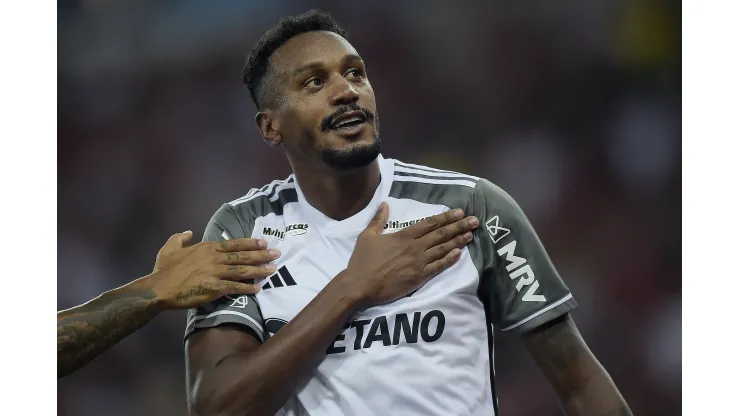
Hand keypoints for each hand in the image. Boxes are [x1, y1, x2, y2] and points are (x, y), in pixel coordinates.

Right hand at [145, 231, 279, 308]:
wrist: (159, 288)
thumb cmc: (164, 269)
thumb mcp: (170, 247)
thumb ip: (180, 238)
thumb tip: (188, 231)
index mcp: (207, 248)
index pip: (234, 244)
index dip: (250, 243)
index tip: (263, 242)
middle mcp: (214, 259)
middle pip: (243, 255)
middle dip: (261, 255)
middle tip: (276, 254)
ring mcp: (216, 273)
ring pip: (242, 270)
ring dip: (259, 270)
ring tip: (273, 269)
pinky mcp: (215, 288)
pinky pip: (235, 288)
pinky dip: (247, 288)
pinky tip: (257, 288)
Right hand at [343, 202, 478, 307]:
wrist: (360, 286)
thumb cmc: (362, 261)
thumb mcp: (367, 236)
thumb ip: (378, 220)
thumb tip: (385, 204)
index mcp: (403, 235)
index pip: (429, 223)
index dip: (446, 217)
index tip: (459, 212)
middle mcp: (414, 247)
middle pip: (441, 234)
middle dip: (459, 226)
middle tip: (474, 220)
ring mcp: (418, 262)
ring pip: (443, 249)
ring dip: (458, 240)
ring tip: (472, 234)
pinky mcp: (419, 277)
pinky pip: (439, 266)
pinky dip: (450, 259)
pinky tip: (460, 253)